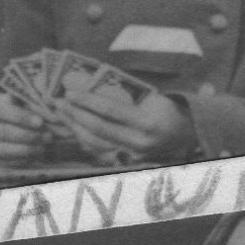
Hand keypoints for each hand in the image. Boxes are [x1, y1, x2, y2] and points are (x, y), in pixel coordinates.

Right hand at [0, 92, 49, 166]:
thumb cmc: (1, 112)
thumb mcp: (6, 102)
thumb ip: (19, 101)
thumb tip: (39, 102)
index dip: (18, 116)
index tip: (40, 122)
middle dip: (25, 135)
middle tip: (47, 137)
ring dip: (24, 150)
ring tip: (42, 147)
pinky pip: (0, 164)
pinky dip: (18, 161)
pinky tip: (32, 156)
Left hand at [59, 88, 195, 161]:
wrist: (187, 133)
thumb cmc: (166, 108)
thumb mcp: (149, 96)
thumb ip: (122, 94)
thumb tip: (87, 83)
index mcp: (147, 122)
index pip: (110, 110)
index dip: (87, 101)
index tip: (69, 93)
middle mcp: (140, 142)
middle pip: (99, 128)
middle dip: (75, 114)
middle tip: (58, 102)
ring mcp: (133, 155)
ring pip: (96, 143)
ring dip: (75, 127)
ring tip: (61, 113)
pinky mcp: (128, 161)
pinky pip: (101, 151)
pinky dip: (84, 139)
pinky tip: (73, 128)